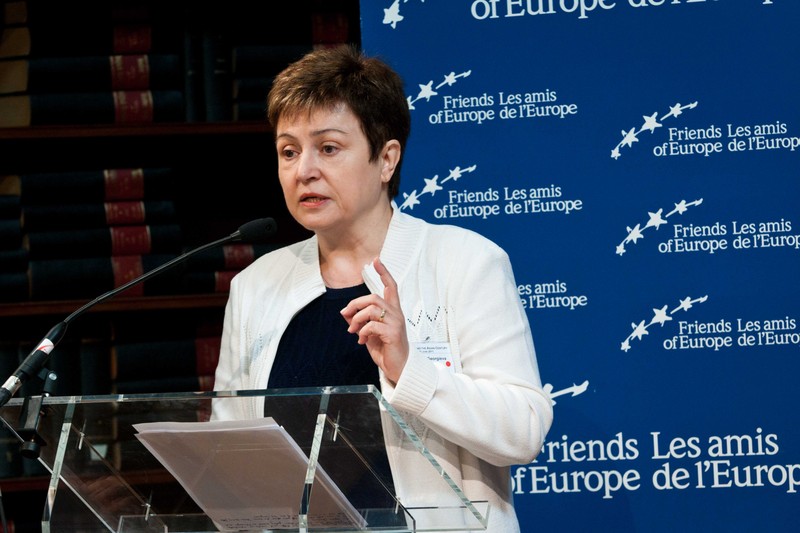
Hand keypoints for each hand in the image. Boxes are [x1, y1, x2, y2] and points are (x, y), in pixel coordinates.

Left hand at [340, 257, 407, 383]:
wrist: (398, 369)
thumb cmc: (386, 350)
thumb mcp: (369, 334)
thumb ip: (360, 322)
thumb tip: (346, 313)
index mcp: (393, 311)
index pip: (391, 286)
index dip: (384, 272)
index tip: (376, 260)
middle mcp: (396, 314)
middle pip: (373, 297)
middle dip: (355, 304)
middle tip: (345, 314)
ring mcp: (396, 323)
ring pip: (371, 309)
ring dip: (357, 319)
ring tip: (353, 331)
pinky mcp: (393, 333)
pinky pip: (372, 325)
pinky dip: (362, 332)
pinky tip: (361, 340)